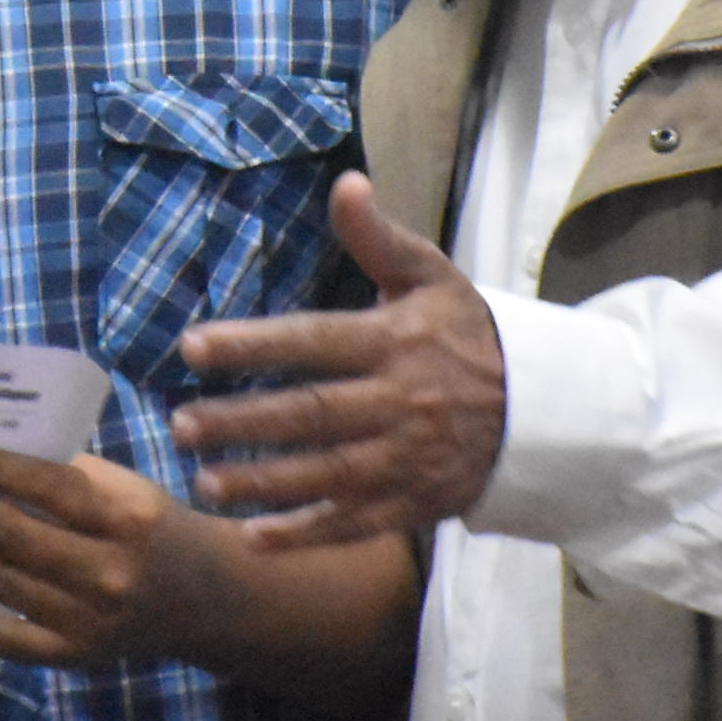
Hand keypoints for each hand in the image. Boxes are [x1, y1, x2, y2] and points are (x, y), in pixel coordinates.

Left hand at [0, 443, 178, 666]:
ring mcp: (90, 620)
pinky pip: (2, 638)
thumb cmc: (155, 528)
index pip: (43, 485)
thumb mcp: (129, 488)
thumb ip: (68, 473)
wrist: (207, 600)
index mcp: (127, 518)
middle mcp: (110, 572)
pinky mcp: (72, 655)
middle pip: (11, 533)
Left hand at [172, 170, 510, 545]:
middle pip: (310, 414)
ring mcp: (407, 459)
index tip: (191, 347)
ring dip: (262, 482)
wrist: (541, 408)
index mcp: (394, 340)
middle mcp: (398, 402)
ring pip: (325, 475)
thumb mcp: (431, 276)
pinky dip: (305, 534)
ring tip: (204, 481)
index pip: (312, 341)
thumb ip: (378, 238)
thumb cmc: (467, 333)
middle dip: (242, 422)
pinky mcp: (414, 502)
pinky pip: (354, 523)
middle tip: (181, 425)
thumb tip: (345, 183)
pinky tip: (253, 537)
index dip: (251, 345)